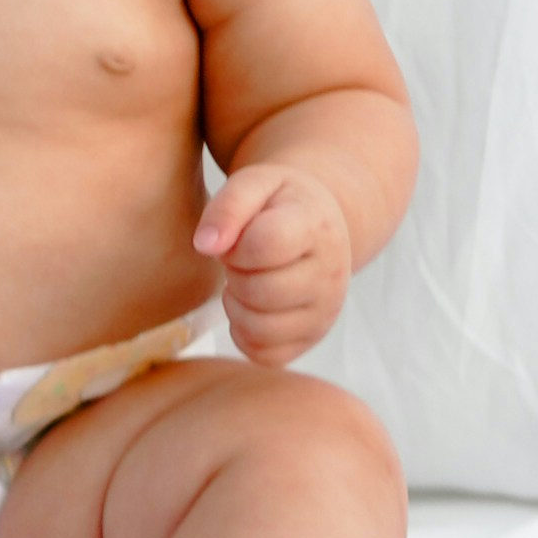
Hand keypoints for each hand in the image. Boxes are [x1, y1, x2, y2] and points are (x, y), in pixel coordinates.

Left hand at [194, 165, 352, 364]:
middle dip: (235, 273)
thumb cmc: (278, 202)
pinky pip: (264, 354)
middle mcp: (332, 275)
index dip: (236, 243)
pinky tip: (251, 303)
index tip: (237, 236)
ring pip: (260, 328)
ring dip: (236, 305)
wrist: (316, 224)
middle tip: (239, 258)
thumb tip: (205, 246)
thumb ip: (227, 207)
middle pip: (260, 291)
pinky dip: (245, 332)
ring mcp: (326, 312)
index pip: (266, 245)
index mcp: (317, 227)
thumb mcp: (254, 183)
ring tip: (245, 278)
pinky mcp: (311, 339)